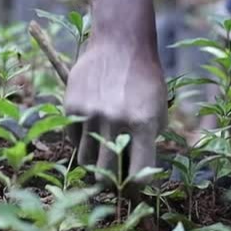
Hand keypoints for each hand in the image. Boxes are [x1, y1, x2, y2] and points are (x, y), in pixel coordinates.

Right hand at [63, 39, 167, 183]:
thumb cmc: (145, 80)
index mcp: (143, 123)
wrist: (120, 43)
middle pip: (106, 175)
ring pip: (86, 161)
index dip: (137, 186)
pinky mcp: (71, 107)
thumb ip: (148, 141)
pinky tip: (92, 127)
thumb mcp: (158, 109)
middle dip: (111, 181)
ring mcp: (90, 114)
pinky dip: (82, 140)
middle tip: (114, 177)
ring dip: (95, 162)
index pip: (139, 175)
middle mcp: (115, 121)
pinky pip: (73, 139)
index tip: (135, 185)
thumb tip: (136, 174)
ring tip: (103, 150)